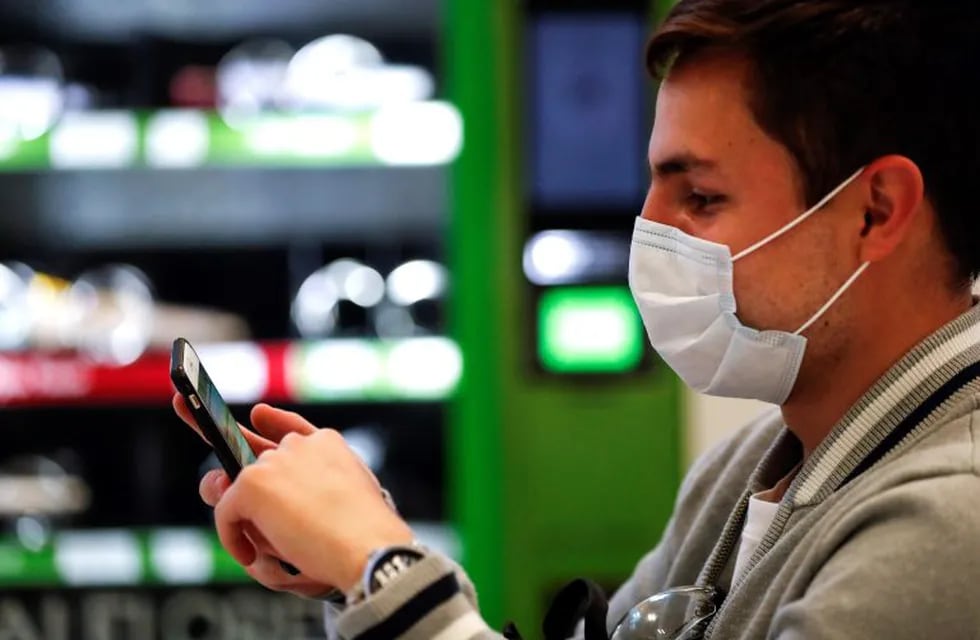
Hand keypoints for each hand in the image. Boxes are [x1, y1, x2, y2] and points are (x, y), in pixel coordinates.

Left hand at [211, 406, 413, 591]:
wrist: (367, 546)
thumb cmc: (360, 534)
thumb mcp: (338, 503)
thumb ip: (304, 488)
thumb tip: (246, 486)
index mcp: (327, 444)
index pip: (292, 428)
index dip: (273, 422)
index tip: (258, 415)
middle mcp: (299, 444)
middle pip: (259, 463)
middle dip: (259, 495)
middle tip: (263, 530)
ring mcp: (274, 460)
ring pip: (240, 488)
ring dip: (245, 517)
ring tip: (260, 549)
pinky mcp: (253, 483)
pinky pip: (225, 510)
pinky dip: (230, 536)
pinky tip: (250, 555)